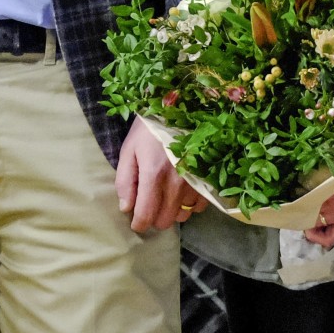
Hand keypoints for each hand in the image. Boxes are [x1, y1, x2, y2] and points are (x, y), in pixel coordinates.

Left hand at [114, 115, 202, 232]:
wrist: (183, 108)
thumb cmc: (151, 129)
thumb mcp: (129, 149)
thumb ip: (125, 180)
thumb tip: (126, 207)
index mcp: (153, 175)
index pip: (146, 215)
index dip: (138, 224)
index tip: (135, 221)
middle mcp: (177, 183)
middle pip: (165, 221)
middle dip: (154, 218)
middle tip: (149, 205)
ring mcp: (195, 182)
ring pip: (183, 216)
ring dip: (172, 211)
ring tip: (166, 195)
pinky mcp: (208, 179)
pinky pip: (198, 206)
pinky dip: (189, 203)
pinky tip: (182, 190)